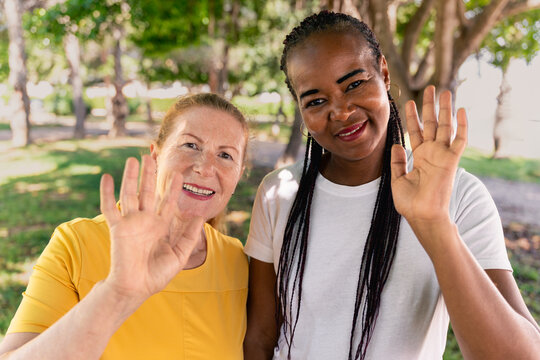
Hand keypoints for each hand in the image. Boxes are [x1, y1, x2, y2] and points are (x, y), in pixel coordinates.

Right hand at [99, 155, 203, 303]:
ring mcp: (130, 223)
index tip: (178, 174)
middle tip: (150, 156)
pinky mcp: (117, 228)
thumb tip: (200, 216)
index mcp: (160, 226)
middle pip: (148, 192)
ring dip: (132, 177)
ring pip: (130, 194)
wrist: (136, 288)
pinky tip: (107, 177)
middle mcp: (145, 221)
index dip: (172, 188)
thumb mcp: (180, 254)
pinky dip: (107, 193)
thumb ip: (189, 236)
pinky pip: (110, 208)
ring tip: (134, 159)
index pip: (167, 202)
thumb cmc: (156, 275)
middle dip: (150, 175)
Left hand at [390, 86, 466, 225]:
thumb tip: (396, 144)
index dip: (412, 117)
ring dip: (445, 109)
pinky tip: (462, 110)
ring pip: (445, 126)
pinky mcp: (451, 161)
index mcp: (419, 156)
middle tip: (430, 88)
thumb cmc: (410, 203)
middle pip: (432, 124)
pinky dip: (462, 125)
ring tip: (444, 91)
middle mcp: (431, 153)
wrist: (422, 216)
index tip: (408, 103)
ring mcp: (442, 155)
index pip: (415, 131)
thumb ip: (397, 162)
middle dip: (430, 106)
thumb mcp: (398, 179)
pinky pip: (459, 140)